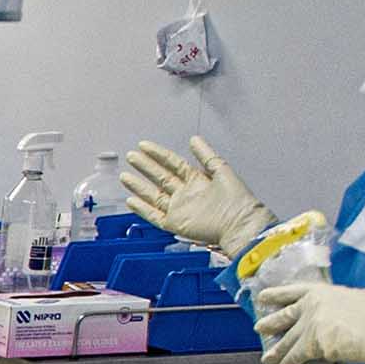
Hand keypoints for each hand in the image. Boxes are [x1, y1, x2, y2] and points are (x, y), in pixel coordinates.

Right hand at [126, 136, 274, 257]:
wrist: (239, 225)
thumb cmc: (237, 202)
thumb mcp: (222, 170)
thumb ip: (206, 155)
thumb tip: (194, 139)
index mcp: (198, 180)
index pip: (173, 164)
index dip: (158, 154)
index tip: (144, 146)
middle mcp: (186, 194)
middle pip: (160, 177)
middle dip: (145, 167)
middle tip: (131, 156)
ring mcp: (179, 209)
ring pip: (154, 195)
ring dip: (139, 186)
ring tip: (125, 175)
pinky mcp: (175, 224)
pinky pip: (154, 216)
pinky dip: (142, 209)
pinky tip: (131, 201)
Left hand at [254, 282, 364, 363]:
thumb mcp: (356, 299)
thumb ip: (338, 306)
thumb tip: (336, 314)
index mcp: (323, 291)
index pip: (293, 291)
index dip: (277, 294)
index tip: (264, 297)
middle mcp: (311, 306)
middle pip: (284, 316)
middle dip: (270, 324)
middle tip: (259, 327)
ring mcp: (309, 325)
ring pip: (287, 341)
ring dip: (276, 352)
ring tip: (267, 359)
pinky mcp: (311, 345)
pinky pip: (295, 357)